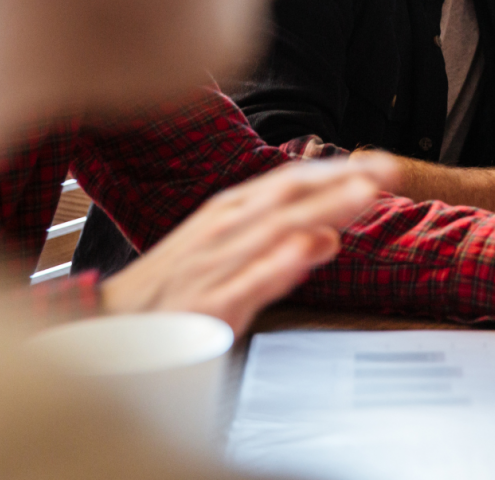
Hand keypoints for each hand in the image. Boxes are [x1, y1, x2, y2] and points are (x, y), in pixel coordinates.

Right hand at [100, 155, 397, 334]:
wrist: (104, 329)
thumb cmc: (169, 291)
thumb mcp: (226, 257)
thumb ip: (280, 248)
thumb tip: (328, 235)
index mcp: (230, 214)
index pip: (292, 183)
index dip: (339, 172)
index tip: (383, 165)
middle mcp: (225, 230)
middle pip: (291, 198)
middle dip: (343, 181)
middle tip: (390, 170)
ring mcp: (215, 264)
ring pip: (277, 230)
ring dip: (323, 209)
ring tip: (365, 194)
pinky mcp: (206, 304)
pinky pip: (246, 280)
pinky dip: (279, 262)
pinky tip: (312, 246)